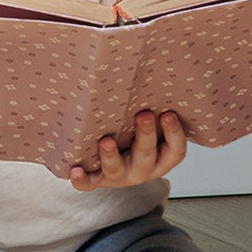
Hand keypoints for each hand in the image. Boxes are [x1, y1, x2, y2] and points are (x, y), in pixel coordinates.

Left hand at [69, 109, 185, 189]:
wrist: (110, 164)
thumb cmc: (133, 135)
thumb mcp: (147, 126)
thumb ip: (151, 108)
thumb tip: (149, 66)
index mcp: (159, 158)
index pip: (175, 151)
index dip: (174, 134)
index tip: (168, 113)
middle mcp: (142, 170)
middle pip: (147, 157)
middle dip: (146, 136)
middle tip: (144, 115)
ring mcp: (119, 176)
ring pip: (117, 171)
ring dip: (111, 156)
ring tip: (106, 141)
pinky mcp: (97, 180)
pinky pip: (89, 184)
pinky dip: (82, 180)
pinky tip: (75, 171)